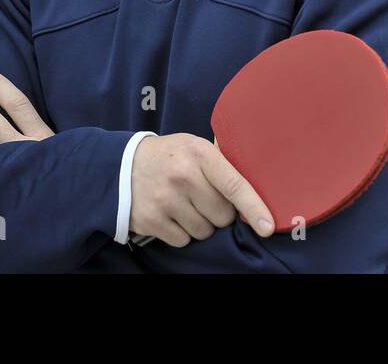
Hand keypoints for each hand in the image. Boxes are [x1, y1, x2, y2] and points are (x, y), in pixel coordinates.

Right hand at [129, 134, 274, 246]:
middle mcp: (184, 177)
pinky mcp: (152, 220)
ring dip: (201, 224)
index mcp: (200, 154)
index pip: (235, 185)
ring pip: (204, 231)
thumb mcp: (195, 147)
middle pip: (222, 215)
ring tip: (185, 205)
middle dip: (220, 213)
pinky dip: (182, 233)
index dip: (254, 208)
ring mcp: (166, 200)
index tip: (268, 227)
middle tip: (204, 199)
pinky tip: (171, 215)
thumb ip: (221, 164)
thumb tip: (255, 188)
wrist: (120, 167)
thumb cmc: (169, 156)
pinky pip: (183, 240)